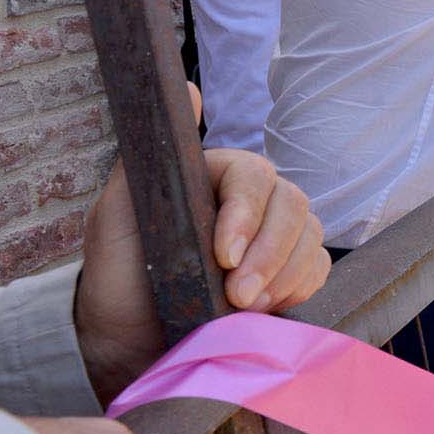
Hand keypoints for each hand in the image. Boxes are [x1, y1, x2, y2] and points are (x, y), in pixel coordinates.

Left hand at [78, 88, 328, 402]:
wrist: (128, 344)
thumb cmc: (119, 279)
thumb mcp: (113, 219)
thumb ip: (146, 158)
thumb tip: (186, 90)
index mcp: (212, 178)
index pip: (253, 176)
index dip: (247, 215)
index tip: (224, 259)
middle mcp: (252, 201)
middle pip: (293, 204)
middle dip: (270, 254)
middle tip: (238, 298)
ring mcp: (276, 235)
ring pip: (312, 235)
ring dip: (285, 275)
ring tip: (245, 310)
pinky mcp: (292, 272)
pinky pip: (320, 267)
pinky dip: (300, 287)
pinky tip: (268, 309)